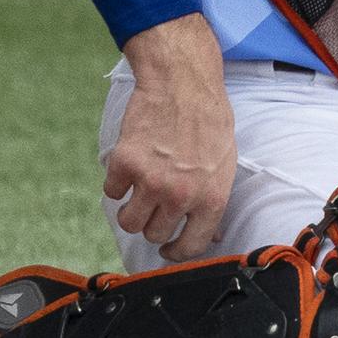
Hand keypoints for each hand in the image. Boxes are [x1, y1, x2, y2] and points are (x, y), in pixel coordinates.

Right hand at [106, 17, 236, 259]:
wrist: (183, 84)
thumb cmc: (210, 121)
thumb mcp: (225, 163)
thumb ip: (213, 199)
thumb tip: (208, 234)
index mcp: (212, 197)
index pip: (190, 246)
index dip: (176, 252)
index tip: (167, 249)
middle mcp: (181, 195)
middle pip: (153, 235)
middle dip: (152, 223)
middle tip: (155, 204)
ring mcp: (151, 181)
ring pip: (128, 222)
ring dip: (131, 209)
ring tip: (140, 189)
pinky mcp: (124, 165)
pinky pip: (111, 193)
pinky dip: (117, 182)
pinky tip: (132, 164)